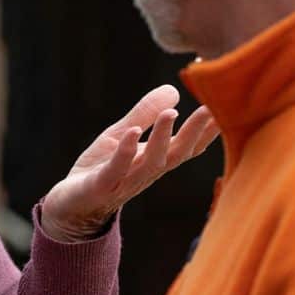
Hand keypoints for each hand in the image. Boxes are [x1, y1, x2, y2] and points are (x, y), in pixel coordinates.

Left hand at [41, 85, 219, 241]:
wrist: (69, 204)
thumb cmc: (99, 168)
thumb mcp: (121, 134)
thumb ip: (145, 113)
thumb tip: (174, 89)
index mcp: (154, 160)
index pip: (187, 145)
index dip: (207, 130)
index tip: (225, 108)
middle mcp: (145, 172)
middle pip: (177, 154)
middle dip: (195, 133)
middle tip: (211, 110)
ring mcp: (124, 180)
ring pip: (151, 163)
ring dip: (162, 139)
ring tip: (171, 114)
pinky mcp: (100, 185)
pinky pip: (116, 169)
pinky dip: (125, 152)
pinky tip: (132, 133)